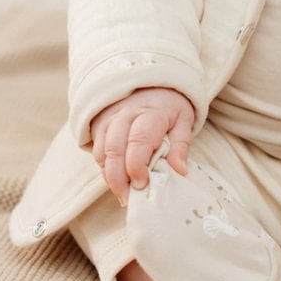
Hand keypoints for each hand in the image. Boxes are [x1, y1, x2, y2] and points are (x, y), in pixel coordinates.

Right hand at [90, 87, 194, 205]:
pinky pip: (97, 151)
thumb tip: (180, 171)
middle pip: (115, 150)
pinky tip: (116, 179)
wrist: (149, 82)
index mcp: (150, 113)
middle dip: (118, 178)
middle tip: (128, 198)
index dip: (137, 166)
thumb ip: (181, 145)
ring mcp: (110, 120)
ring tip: (123, 193)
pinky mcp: (99, 126)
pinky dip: (104, 168)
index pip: (139, 141)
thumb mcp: (183, 119)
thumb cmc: (169, 105)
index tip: (142, 184)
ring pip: (102, 152)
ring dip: (109, 176)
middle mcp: (126, 115)